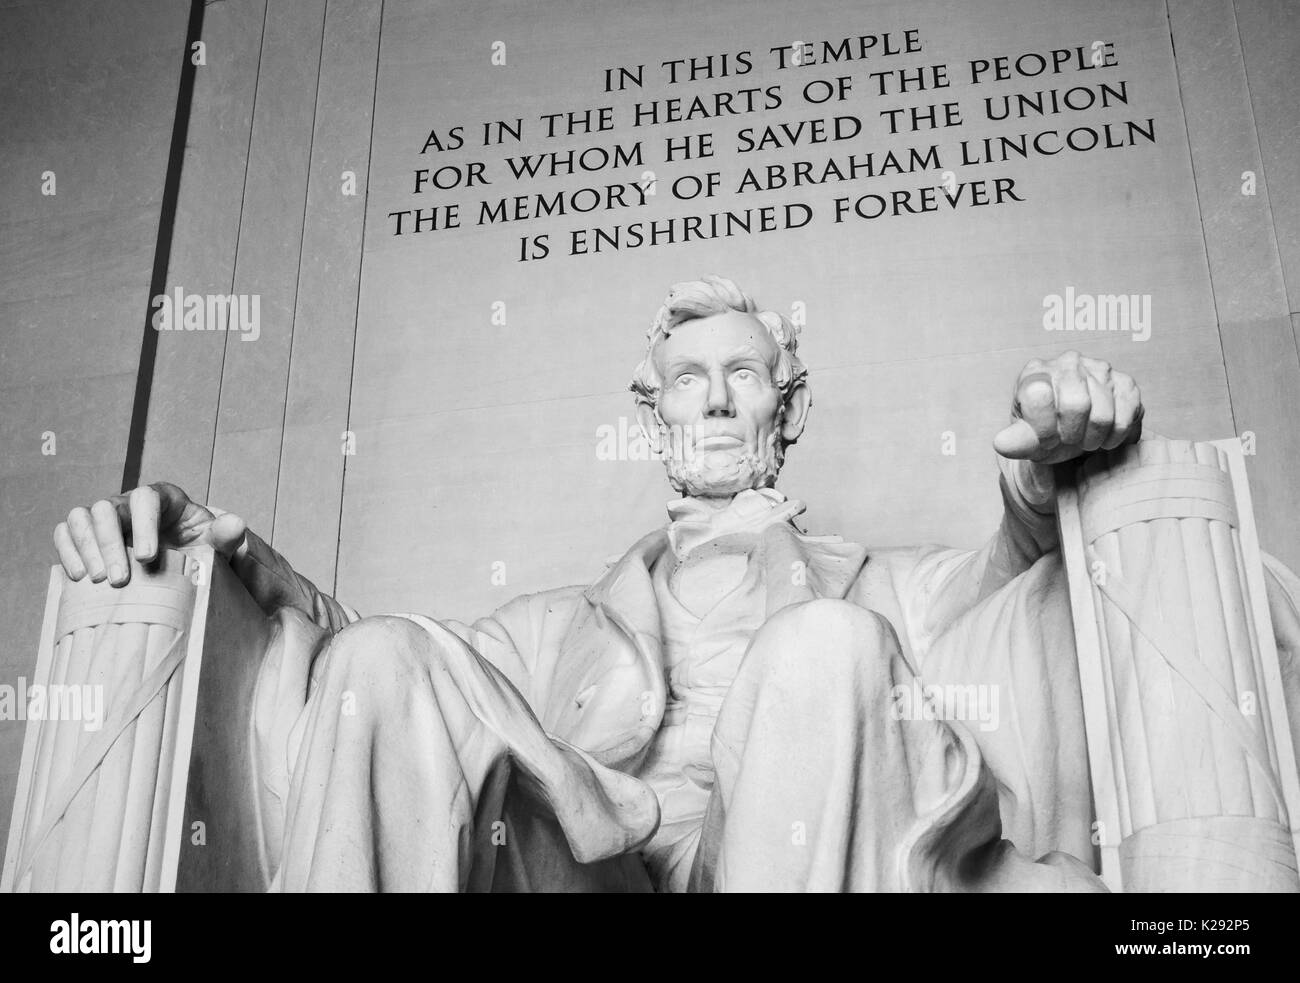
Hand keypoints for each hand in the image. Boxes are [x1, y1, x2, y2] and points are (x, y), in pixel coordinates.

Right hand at [53, 482, 246, 587]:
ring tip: (99, 581)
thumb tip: (236, 524)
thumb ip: (226, 536)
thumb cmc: (199, 549)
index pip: (146, 498)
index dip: (143, 524)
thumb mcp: (217, 545)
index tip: (148, 557)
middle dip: (110, 544)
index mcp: (163, 498)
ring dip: (86, 548)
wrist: (182, 562)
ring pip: (81, 518)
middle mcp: (129, 502)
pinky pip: (66, 533)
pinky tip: (79, 577)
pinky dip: (67, 551)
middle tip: (120, 580)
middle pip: (107, 508)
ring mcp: (105, 517)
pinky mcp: (88, 534)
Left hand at [993, 351, 1142, 509]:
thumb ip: (1015, 442)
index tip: (1046, 440)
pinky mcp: (1125, 382)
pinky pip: (1127, 414)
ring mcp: (1099, 368)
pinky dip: (1115, 435)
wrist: (1077, 433)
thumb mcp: (1027, 441)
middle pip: (1076, 404)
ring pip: (1103, 413)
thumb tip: (1001, 443)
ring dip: (1094, 438)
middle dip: (1072, 434)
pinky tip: (1104, 436)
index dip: (1044, 428)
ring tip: (1085, 439)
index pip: (1039, 395)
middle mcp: (1067, 362)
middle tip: (1069, 440)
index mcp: (1035, 372)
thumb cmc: (1047, 433)